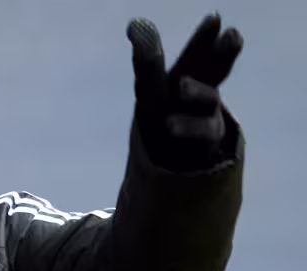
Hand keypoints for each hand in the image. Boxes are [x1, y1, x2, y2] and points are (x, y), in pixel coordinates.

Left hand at [127, 13, 242, 170]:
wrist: (168, 156)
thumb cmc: (160, 111)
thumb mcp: (150, 86)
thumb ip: (147, 60)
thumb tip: (135, 23)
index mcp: (190, 73)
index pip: (198, 51)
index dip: (204, 37)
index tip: (214, 18)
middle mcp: (203, 91)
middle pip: (216, 69)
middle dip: (223, 53)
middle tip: (232, 36)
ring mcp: (208, 117)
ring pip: (207, 100)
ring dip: (197, 92)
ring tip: (182, 86)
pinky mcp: (205, 144)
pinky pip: (199, 134)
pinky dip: (187, 127)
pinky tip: (171, 125)